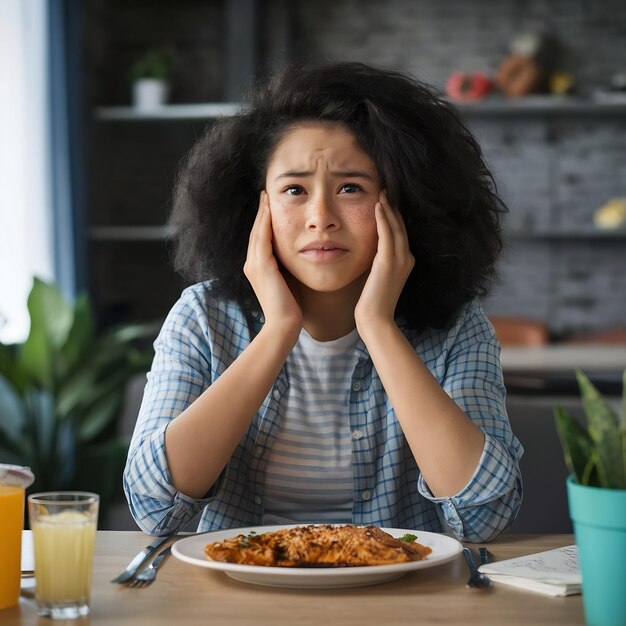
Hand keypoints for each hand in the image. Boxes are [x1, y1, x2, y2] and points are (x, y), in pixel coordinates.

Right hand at [243, 191, 302, 334]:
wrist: (284, 324)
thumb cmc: (290, 309)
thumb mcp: (288, 284)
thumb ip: (287, 271)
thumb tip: (299, 259)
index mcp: (257, 268)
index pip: (260, 239)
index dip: (264, 221)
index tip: (271, 205)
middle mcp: (251, 264)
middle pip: (256, 232)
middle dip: (261, 212)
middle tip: (266, 193)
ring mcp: (254, 265)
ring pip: (257, 232)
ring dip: (262, 212)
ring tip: (267, 195)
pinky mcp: (261, 267)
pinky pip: (262, 238)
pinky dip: (265, 222)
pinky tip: (271, 209)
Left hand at [354, 192, 414, 333]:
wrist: (375, 319)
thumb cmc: (373, 302)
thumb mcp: (378, 277)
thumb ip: (379, 262)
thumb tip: (372, 252)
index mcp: (406, 262)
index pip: (401, 233)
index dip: (395, 215)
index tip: (387, 200)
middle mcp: (407, 258)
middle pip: (401, 226)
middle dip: (394, 207)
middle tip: (387, 189)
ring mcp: (400, 260)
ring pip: (396, 227)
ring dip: (389, 208)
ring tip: (382, 192)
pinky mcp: (389, 262)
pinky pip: (387, 235)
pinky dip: (383, 219)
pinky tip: (378, 206)